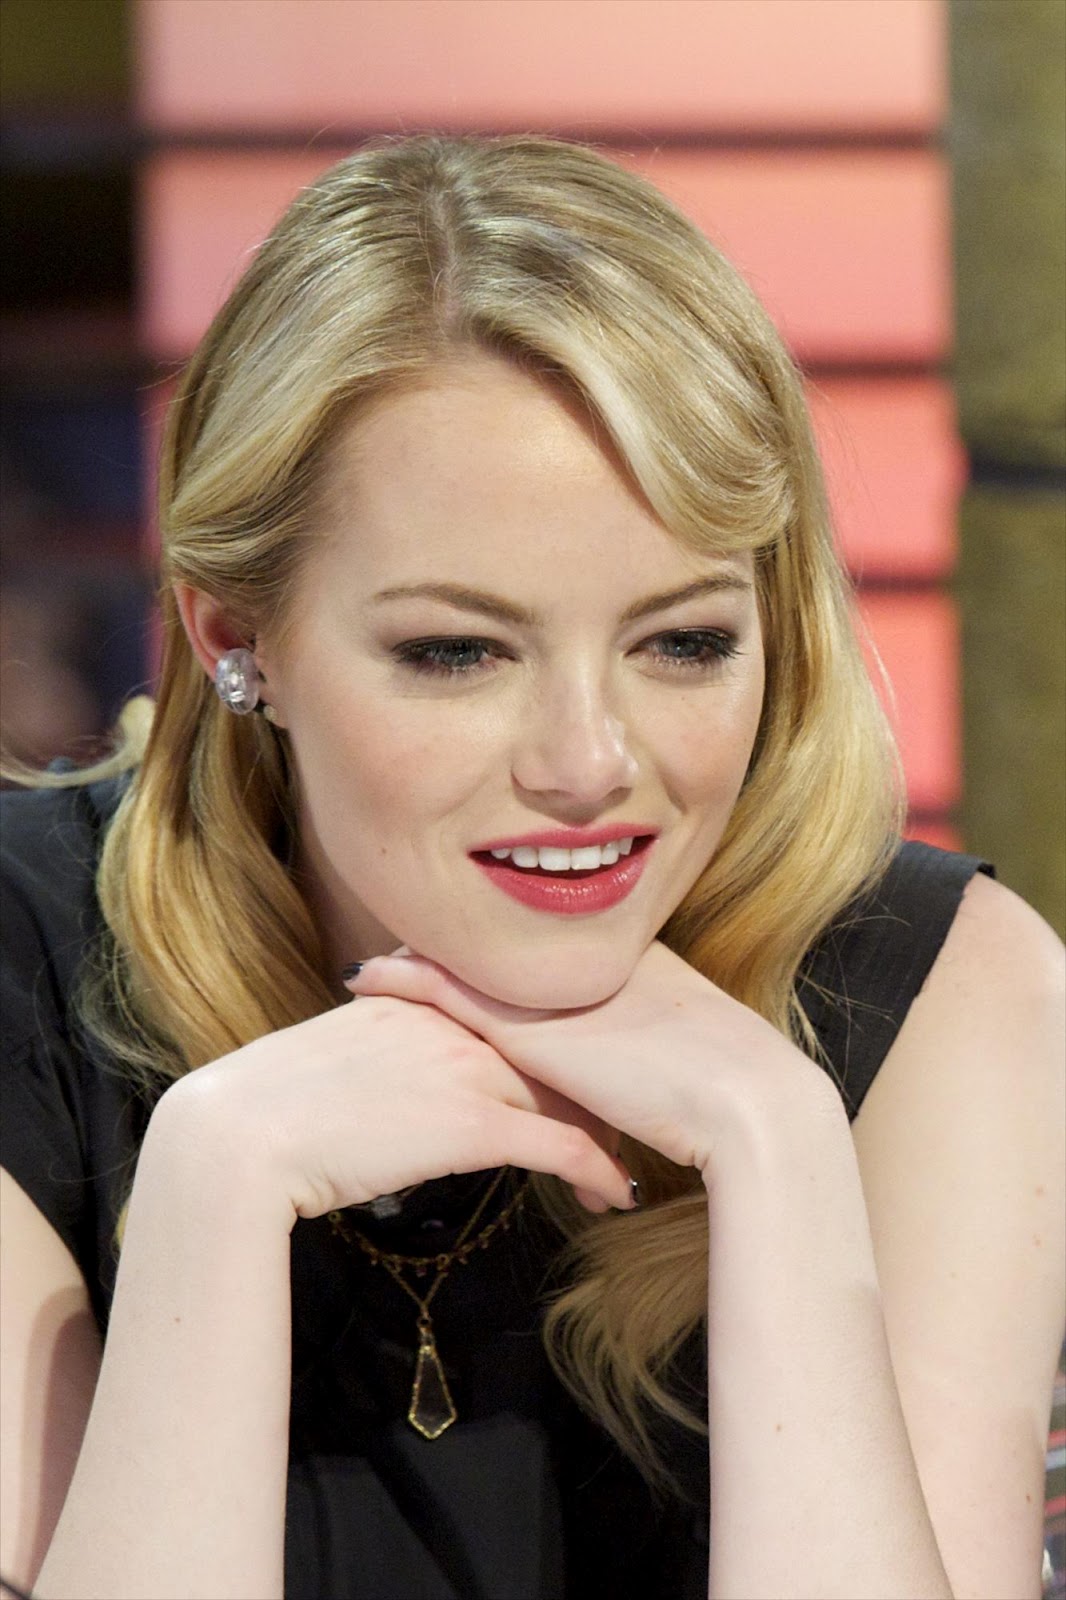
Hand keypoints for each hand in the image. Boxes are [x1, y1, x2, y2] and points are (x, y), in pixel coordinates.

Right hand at [155, 992, 634, 1224]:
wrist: (243, 1134)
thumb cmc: (274, 1103)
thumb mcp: (339, 1052)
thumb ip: (387, 1044)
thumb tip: (407, 1071)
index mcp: (421, 995)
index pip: (512, 1006)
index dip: (557, 1038)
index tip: (586, 1065)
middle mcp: (452, 1018)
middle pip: (552, 1041)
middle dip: (593, 1082)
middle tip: (624, 1115)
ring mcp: (465, 1065)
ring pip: (567, 1088)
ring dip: (606, 1128)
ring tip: (625, 1161)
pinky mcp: (471, 1122)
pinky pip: (560, 1144)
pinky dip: (598, 1168)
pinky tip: (617, 1194)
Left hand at [345, 940, 822, 1180]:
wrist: (745, 1104)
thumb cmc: (729, 1097)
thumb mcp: (687, 1061)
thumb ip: (648, 1062)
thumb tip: (633, 1092)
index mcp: (630, 962)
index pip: (546, 949)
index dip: (499, 950)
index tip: (464, 954)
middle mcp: (584, 962)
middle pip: (501, 948)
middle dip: (448, 946)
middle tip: (398, 948)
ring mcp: (555, 990)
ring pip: (467, 962)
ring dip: (418, 962)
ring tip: (374, 967)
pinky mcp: (528, 1026)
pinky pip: (446, 991)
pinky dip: (405, 980)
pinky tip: (368, 978)